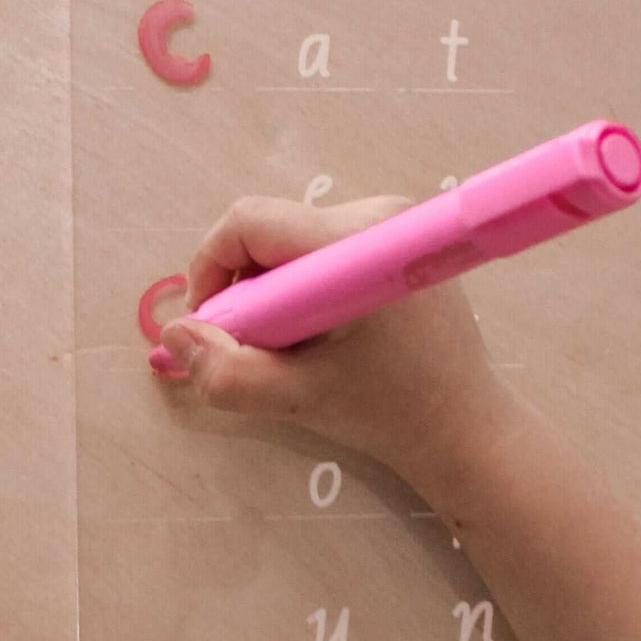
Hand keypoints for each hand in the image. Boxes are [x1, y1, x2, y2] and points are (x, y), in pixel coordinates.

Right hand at [156, 194, 521, 489]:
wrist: (465, 425)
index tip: (211, 326)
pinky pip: (323, 249)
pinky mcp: (400, 240)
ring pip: (294, 243)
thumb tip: (175, 334)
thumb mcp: (296, 399)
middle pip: (270, 231)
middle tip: (255, 349)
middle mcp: (376, 214)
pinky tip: (324, 337)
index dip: (210, 270)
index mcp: (352, 245)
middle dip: (245, 290)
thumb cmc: (387, 412)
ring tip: (294, 349)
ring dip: (274, 294)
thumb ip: (226, 371)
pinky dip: (304, 290)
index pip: (249, 222)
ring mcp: (394, 223)